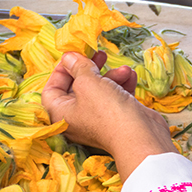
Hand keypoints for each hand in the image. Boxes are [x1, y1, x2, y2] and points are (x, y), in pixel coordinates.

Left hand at [41, 51, 176, 180]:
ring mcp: (97, 119)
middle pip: (77, 87)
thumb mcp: (88, 82)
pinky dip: (122, 85)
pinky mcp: (117, 118)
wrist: (139, 137)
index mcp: (61, 113)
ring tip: (124, 69)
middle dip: (90, 68)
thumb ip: (77, 66)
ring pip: (99, 90)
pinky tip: (131, 76)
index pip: (51, 89)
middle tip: (99, 54)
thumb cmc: (107, 111)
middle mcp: (77, 118)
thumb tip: (68, 56)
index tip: (74, 55)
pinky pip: (115, 96)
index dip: (61, 70)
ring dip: (112, 75)